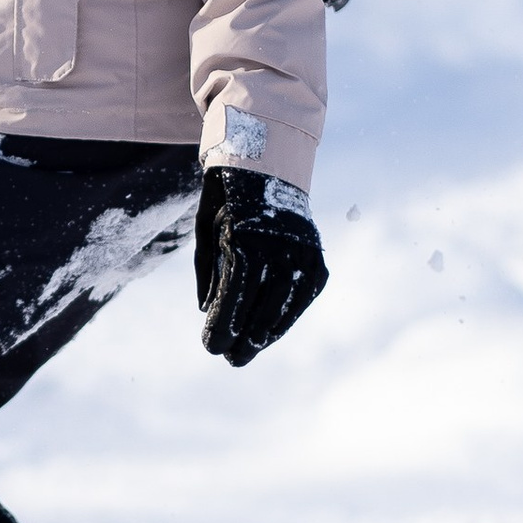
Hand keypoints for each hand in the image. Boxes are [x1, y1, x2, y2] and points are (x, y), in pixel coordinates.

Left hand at [196, 165, 326, 365]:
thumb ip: (208, 274)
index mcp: (243, 243)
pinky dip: (287, 317)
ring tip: (249, 351)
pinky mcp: (317, 259)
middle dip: (243, 341)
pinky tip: (271, 332)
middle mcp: (276, 251)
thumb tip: (206, 312)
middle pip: (259, 312)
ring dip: (265, 335)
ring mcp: (301, 255)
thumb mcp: (207, 230)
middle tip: (230, 360)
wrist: (268, 163)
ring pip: (284, 309)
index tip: (210, 348)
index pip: (232, 301)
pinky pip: (303, 297)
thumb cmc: (227, 198)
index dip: (221, 329)